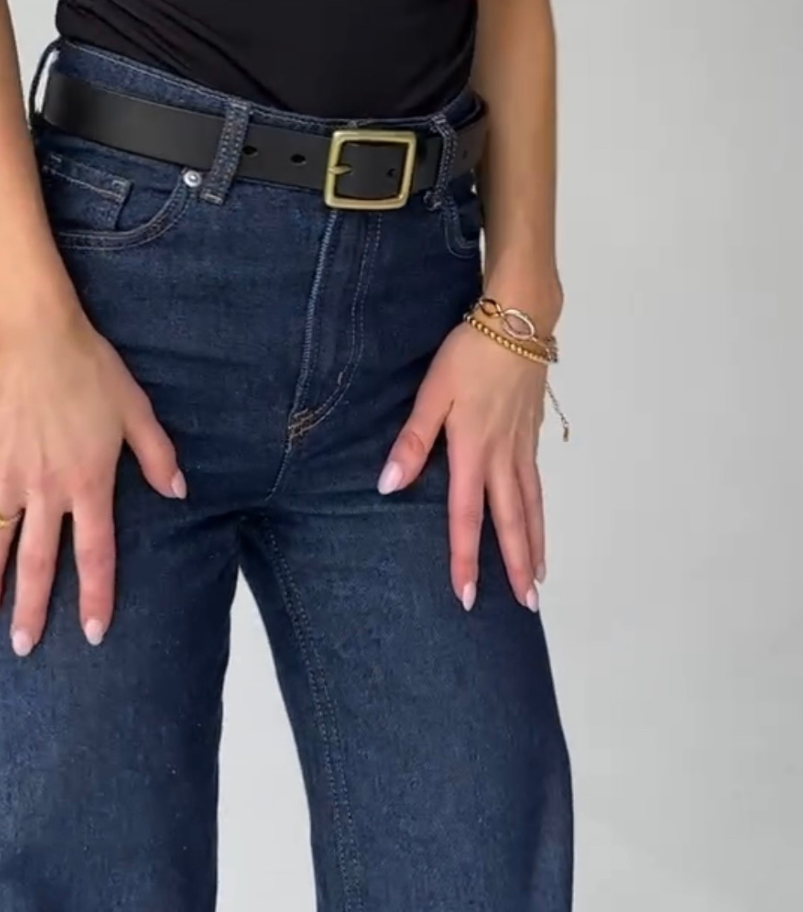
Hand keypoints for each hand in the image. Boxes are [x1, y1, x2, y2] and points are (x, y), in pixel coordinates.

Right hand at [0, 310, 185, 653]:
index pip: (94, 554)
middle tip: (24, 647)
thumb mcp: (137, 411)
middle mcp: (45, 489)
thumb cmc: (92, 370)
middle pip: (38, 562)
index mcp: (87, 484)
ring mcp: (7, 472)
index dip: (96, 596)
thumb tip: (179, 492)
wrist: (37, 336)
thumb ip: (158, 456)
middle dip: (32, 609)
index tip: (93, 634)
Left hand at [377, 319, 546, 612]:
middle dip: (515, 565)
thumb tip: (388, 486)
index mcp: (473, 450)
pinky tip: (538, 520)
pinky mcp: (532, 432)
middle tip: (526, 606)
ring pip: (531, 506)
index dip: (465, 558)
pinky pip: (537, 484)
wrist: (520, 320)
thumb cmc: (469, 353)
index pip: (466, 516)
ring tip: (538, 577)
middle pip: (510, 520)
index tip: (468, 596)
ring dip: (534, 544)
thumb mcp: (433, 390)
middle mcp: (503, 456)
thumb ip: (413, 439)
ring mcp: (523, 445)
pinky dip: (539, 512)